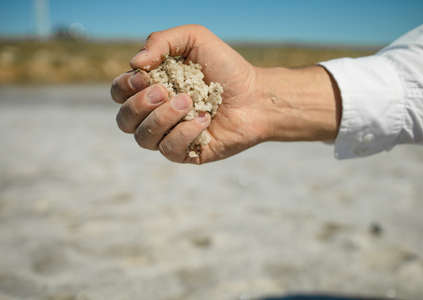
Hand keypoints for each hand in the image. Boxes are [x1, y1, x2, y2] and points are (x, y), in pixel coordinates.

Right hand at [111, 24, 266, 163]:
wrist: (256, 96)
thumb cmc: (226, 68)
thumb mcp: (195, 39)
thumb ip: (161, 41)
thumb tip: (135, 64)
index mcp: (153, 88)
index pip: (120, 93)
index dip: (124, 87)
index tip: (145, 76)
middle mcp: (157, 114)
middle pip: (124, 120)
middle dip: (140, 104)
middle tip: (166, 91)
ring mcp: (170, 135)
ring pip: (143, 138)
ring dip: (162, 118)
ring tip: (188, 102)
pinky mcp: (186, 153)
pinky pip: (170, 150)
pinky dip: (185, 132)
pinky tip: (204, 119)